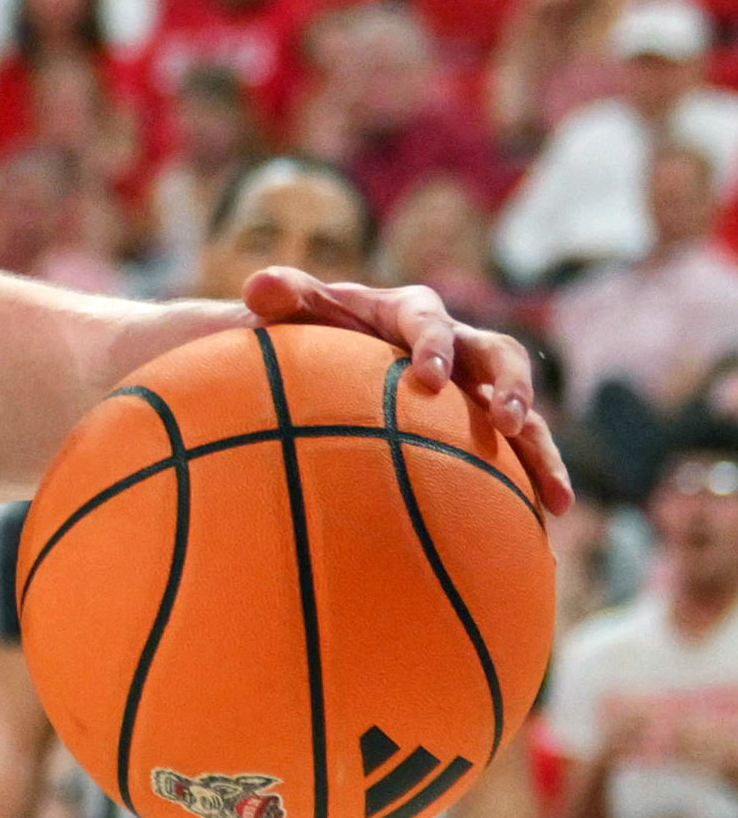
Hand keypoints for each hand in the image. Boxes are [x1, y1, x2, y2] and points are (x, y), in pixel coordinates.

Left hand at [240, 268, 571, 510]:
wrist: (319, 357)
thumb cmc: (304, 331)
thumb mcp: (291, 310)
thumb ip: (280, 293)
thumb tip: (261, 287)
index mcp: (409, 313)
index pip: (428, 321)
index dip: (433, 345)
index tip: (428, 377)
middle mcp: (455, 345)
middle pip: (498, 356)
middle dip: (509, 386)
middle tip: (505, 420)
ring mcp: (472, 389)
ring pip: (523, 413)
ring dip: (540, 449)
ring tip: (556, 496)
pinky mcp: (478, 427)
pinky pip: (516, 455)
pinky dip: (533, 485)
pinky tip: (544, 530)